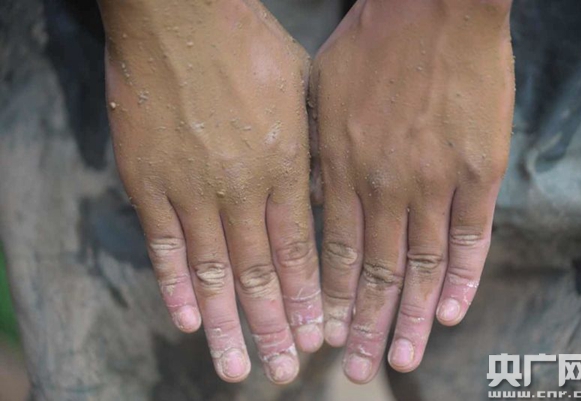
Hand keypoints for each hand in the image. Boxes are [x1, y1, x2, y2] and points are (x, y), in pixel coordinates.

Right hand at [99, 0, 321, 383]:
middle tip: (284, 370)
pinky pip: (164, 245)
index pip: (299, 251)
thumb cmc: (248, 45)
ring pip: (215, 271)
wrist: (181, 14)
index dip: (306, 298)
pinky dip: (177, 286)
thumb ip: (309, 150)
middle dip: (273, 326)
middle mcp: (242, 188)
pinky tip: (188, 320)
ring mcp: (192, 188)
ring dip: (226, 324)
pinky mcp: (147, 180)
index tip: (315, 336)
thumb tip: (319, 192)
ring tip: (236, 367)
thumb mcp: (301, 93)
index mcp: (285, 166)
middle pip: (260, 273)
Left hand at [310, 0, 513, 382]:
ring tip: (402, 357)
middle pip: (374, 272)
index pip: (334, 253)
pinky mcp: (477, 170)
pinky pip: (470, 236)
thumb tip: (314, 204)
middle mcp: (385, 186)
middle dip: (365, 324)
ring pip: (420, 265)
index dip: (331, 298)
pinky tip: (449, 310)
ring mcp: (434, 181)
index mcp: (342, 168)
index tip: (326, 333)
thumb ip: (317, 157)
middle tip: (357, 368)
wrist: (432, 7)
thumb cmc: (369, 46)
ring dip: (411, 316)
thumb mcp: (319, 98)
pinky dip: (461, 277)